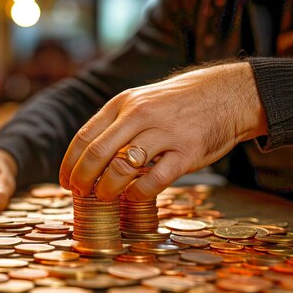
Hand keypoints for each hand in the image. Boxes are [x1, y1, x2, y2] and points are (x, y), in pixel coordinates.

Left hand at [59, 62, 266, 200]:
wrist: (226, 94)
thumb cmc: (178, 103)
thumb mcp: (141, 100)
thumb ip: (117, 123)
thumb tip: (88, 156)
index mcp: (123, 103)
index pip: (84, 136)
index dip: (69, 163)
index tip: (66, 180)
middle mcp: (139, 115)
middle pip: (96, 154)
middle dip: (82, 179)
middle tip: (79, 193)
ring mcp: (164, 133)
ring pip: (122, 167)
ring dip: (106, 189)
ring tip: (103, 197)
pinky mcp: (187, 152)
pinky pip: (154, 180)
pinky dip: (138, 193)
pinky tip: (134, 196)